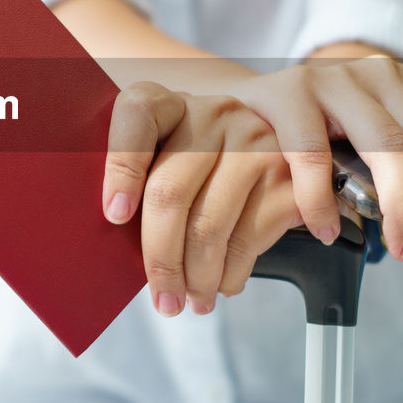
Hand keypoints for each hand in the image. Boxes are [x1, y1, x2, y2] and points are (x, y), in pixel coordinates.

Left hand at [101, 82, 302, 316]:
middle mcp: (213, 113)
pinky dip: (231, 274)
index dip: (121, 167)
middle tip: (162, 299)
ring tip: (191, 300)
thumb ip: (139, 183)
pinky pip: (249, 238)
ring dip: (198, 278)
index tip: (115, 216)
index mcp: (169, 103)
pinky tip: (221, 284)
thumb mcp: (164, 158)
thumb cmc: (198, 166)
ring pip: (210, 226)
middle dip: (161, 259)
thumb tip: (114, 244)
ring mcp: (255, 141)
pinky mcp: (288, 174)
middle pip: (171, 192)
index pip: (138, 115)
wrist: (281, 138)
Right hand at [229, 56, 402, 276]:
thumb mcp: (378, 140)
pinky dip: (323, 202)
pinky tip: (326, 229)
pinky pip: (312, 156)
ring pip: (390, 151)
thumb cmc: (318, 130)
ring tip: (401, 251)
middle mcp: (386, 80)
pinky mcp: (287, 93)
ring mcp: (337, 82)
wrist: (242, 99)